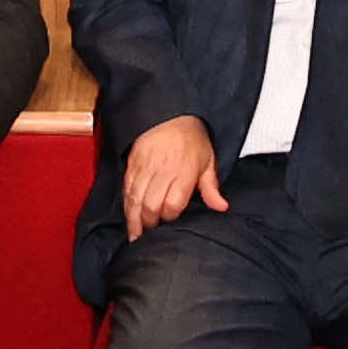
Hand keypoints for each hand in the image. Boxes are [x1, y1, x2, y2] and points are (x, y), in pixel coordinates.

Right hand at [120, 112, 225, 240]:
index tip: (171, 223)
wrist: (170, 113)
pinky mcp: (132, 163)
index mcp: (184, 170)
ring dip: (134, 220)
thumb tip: (221, 206)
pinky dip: (126, 205)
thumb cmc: (191, 138)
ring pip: (135, 200)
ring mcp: (145, 166)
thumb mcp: (208, 160)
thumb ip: (212, 187)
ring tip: (135, 235)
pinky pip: (126, 189)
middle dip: (150, 224)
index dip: (170, 218)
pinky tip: (129, 217)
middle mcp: (162, 169)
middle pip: (151, 205)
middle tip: (152, 234)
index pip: (172, 204)